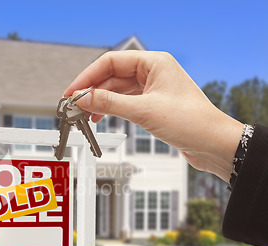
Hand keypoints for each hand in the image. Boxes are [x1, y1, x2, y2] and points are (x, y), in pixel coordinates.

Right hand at [64, 50, 243, 181]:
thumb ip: (109, 103)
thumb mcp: (143, 111)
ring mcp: (152, 88)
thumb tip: (82, 99)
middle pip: (112, 76)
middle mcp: (152, 72)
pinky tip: (100, 118)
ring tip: (84, 115)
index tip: (72, 92)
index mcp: (154, 63)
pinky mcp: (153, 104)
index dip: (88, 77)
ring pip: (117, 90)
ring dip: (100, 101)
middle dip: (92, 91)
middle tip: (74, 106)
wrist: (213, 144)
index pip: (111, 62)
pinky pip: (125, 102)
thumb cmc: (190, 122)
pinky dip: (110, 109)